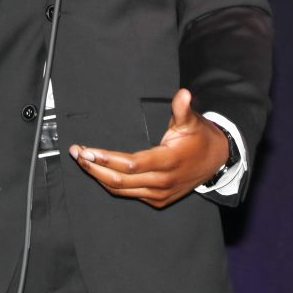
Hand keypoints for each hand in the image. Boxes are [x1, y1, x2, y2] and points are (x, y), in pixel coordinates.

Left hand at [67, 89, 230, 208]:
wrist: (216, 161)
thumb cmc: (200, 138)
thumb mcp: (192, 121)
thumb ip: (182, 109)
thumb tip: (183, 93)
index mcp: (168, 162)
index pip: (130, 165)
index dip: (106, 159)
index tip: (88, 151)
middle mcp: (162, 182)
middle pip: (120, 181)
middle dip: (94, 168)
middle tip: (76, 154)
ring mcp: (159, 194)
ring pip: (122, 190)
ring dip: (98, 177)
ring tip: (82, 161)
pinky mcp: (157, 199)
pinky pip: (129, 194)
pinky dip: (111, 184)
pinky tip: (98, 172)